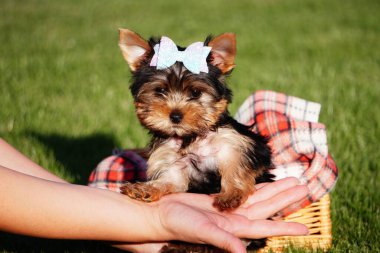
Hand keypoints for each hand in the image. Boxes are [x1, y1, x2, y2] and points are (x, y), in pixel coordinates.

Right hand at [114, 177, 308, 252]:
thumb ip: (222, 241)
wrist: (161, 214)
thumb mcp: (201, 232)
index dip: (285, 227)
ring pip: (258, 200)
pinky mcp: (219, 202)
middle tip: (305, 188)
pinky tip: (264, 185)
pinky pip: (243, 194)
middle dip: (285, 199)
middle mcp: (235, 221)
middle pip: (266, 209)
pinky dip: (255, 189)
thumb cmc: (177, 225)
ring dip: (275, 192)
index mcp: (234, 229)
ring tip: (293, 182)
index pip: (265, 227)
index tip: (305, 227)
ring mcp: (228, 211)